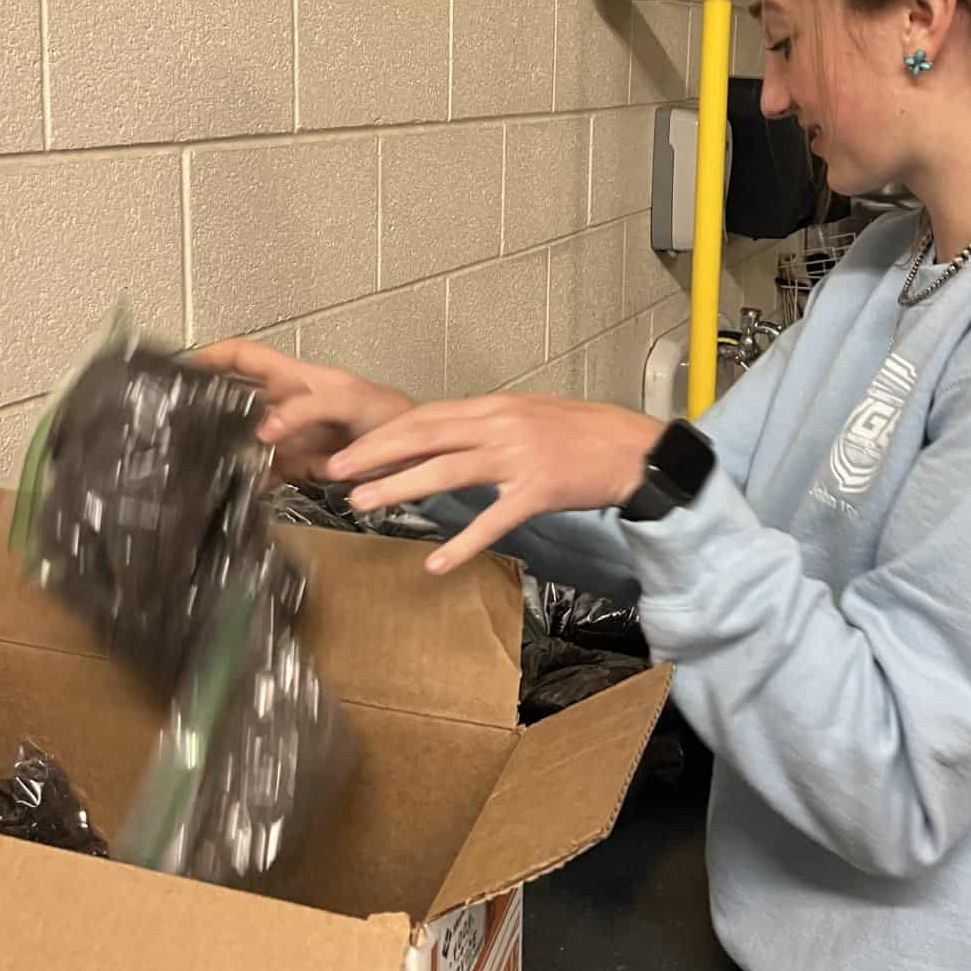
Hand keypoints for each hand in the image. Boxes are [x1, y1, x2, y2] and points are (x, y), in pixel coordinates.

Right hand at [193, 338, 412, 481]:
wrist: (417, 457)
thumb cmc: (388, 414)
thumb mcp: (349, 401)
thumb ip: (308, 409)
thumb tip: (264, 429)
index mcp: (294, 377)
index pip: (243, 356)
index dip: (210, 355)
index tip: (178, 366)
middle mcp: (286, 404)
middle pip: (234, 396)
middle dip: (206, 403)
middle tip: (175, 418)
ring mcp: (290, 435)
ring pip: (245, 437)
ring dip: (226, 447)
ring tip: (197, 458)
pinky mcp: (299, 465)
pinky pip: (265, 470)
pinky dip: (253, 480)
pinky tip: (240, 490)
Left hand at [326, 395, 661, 573]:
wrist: (635, 450)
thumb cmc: (584, 434)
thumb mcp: (530, 416)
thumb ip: (488, 425)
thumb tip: (447, 437)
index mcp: (495, 406)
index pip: (426, 417)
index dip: (384, 434)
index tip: (350, 449)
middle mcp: (500, 425)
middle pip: (424, 437)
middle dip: (375, 454)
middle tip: (336, 472)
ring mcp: (518, 457)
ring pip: (446, 471)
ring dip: (399, 487)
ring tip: (363, 503)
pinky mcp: (538, 490)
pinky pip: (493, 520)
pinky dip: (463, 542)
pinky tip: (437, 563)